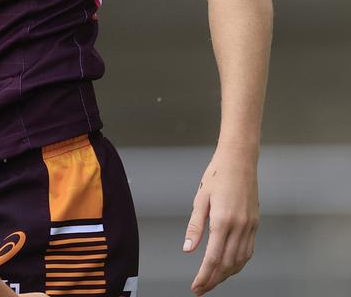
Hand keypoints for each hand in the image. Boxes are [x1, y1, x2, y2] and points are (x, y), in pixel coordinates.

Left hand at [184, 146, 259, 294]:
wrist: (239, 160)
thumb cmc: (217, 175)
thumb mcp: (201, 199)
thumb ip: (195, 226)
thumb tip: (188, 248)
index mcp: (223, 221)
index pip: (213, 258)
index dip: (204, 276)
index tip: (196, 287)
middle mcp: (239, 227)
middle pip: (227, 264)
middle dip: (214, 279)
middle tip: (201, 289)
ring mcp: (250, 226)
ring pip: (240, 260)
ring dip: (227, 274)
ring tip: (213, 281)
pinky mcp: (255, 224)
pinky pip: (248, 251)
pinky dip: (238, 263)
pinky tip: (230, 267)